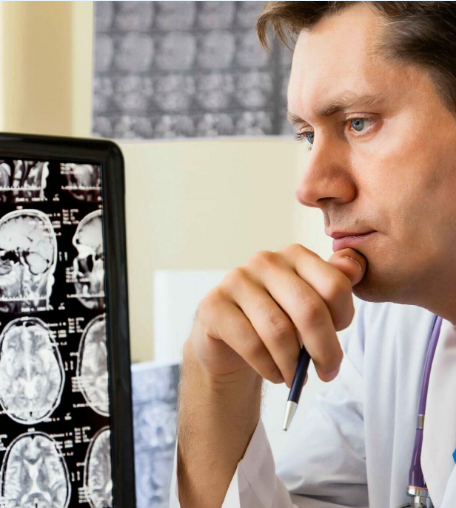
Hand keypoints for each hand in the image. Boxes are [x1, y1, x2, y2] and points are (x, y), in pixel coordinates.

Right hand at [187, 244, 366, 386]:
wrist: (230, 340)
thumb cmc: (277, 321)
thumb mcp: (311, 304)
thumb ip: (334, 285)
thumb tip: (355, 267)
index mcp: (294, 255)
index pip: (335, 285)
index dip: (344, 320)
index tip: (337, 339)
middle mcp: (265, 261)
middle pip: (309, 309)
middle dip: (325, 350)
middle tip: (328, 373)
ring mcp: (236, 280)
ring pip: (279, 331)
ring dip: (293, 365)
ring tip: (295, 377)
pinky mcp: (214, 305)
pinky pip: (251, 344)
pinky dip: (269, 368)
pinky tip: (274, 374)